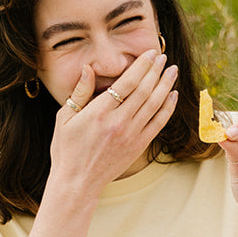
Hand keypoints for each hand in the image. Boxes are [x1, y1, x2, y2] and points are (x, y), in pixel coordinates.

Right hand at [49, 51, 177, 193]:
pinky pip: (158, 123)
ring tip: (172, 71)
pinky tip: (173, 95)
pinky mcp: (138, 146)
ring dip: (165, 85)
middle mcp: (118, 122)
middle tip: (164, 57)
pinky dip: (168, 108)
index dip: (142, 66)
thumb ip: (79, 92)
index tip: (151, 54)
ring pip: (154, 105)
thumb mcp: (64, 118)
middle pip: (144, 91)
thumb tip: (89, 68)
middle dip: (156, 71)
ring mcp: (131, 135)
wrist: (78, 182)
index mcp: (99, 112)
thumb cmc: (67, 149)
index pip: (127, 82)